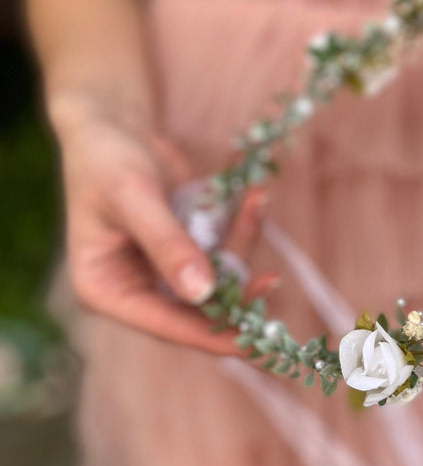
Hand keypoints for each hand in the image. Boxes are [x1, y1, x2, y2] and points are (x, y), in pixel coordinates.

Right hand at [54, 98, 267, 353]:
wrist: (110, 123)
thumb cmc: (106, 159)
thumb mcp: (133, 198)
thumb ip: (168, 245)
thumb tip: (202, 293)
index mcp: (106, 289)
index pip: (165, 324)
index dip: (211, 335)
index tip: (254, 343)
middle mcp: (136, 288)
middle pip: (197, 309)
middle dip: (237, 292)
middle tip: (274, 281)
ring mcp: (164, 268)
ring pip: (218, 276)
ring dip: (242, 242)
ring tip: (257, 199)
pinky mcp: (187, 247)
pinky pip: (222, 248)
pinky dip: (240, 224)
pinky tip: (254, 196)